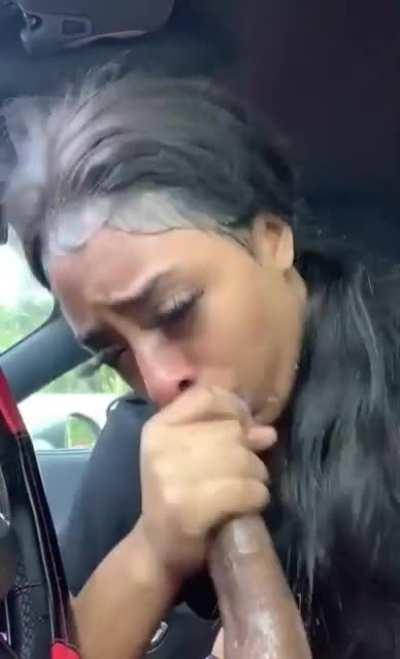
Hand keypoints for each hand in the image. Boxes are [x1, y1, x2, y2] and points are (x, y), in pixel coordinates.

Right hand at [139, 385, 276, 581]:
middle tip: (246, 472)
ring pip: (241, 458)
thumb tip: (266, 430)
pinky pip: (244, 489)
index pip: (207, 395)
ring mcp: (171, 477)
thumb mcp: (191, 454)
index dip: (235, 409)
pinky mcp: (188, 508)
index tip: (244, 430)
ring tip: (247, 489)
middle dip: (249, 452)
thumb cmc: (180, 494)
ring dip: (256, 476)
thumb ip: (225, 434)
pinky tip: (249, 504)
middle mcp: (161, 446)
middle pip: (230, 430)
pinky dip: (256, 497)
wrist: (158, 549)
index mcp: (159, 427)